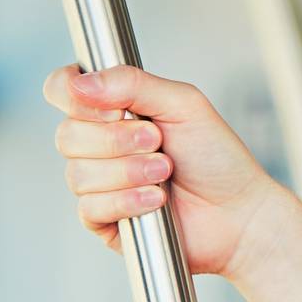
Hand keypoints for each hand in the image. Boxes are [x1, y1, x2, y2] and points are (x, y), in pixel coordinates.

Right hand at [43, 64, 288, 279]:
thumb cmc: (217, 157)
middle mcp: (100, 144)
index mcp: (114, 109)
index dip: (73, 96)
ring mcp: (100, 183)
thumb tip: (81, 82)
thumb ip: (133, 83)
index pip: (62, 90)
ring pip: (78, 173)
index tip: (115, 108)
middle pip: (67, 134)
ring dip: (129, 171)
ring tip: (166, 173)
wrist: (240, 211)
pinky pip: (90, 208)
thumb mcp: (184, 105)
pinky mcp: (104, 220)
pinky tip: (156, 200)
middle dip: (118, 139)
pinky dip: (128, 201)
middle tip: (158, 141)